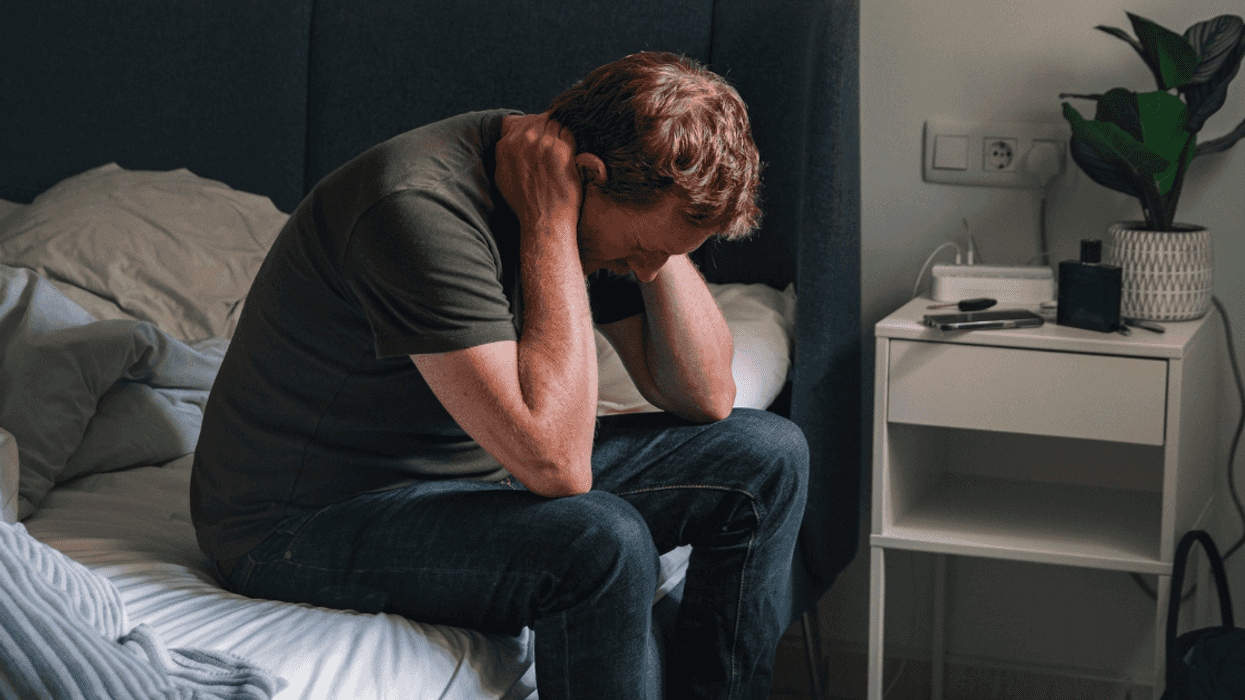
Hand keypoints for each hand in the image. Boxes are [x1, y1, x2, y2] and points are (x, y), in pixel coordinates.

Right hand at [495, 112, 580, 236]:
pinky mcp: (562, 150)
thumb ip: (504, 154)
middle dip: (547, 128)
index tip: (540, 135)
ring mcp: (543, 144)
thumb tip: (509, 141)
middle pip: (540, 119)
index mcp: (507, 146)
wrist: (544, 219)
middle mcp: (523, 141)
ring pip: (555, 124)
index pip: (522, 121)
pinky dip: (570, 141)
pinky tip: (569, 155)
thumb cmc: (524, 203)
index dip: (533, 127)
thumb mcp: (502, 178)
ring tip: (561, 150)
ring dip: (559, 134)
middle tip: (553, 143)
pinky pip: (568, 133)